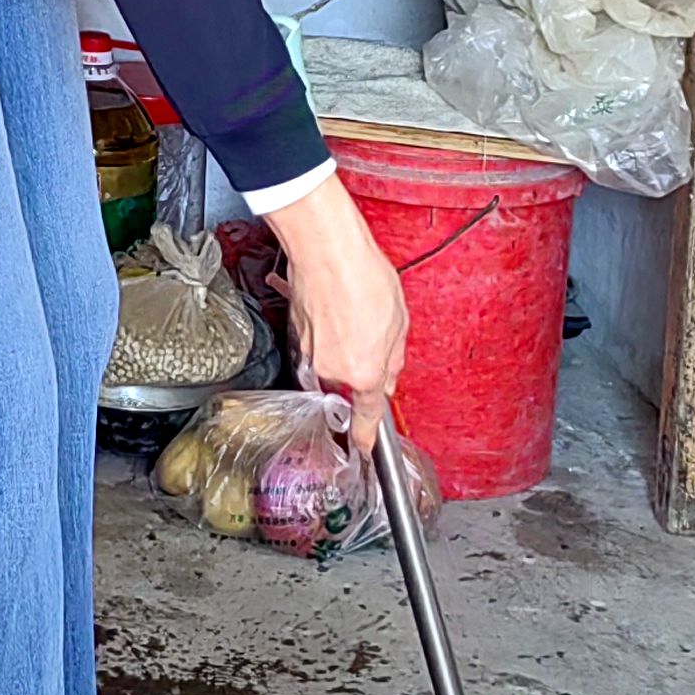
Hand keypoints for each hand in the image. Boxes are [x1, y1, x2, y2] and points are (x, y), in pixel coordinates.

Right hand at [264, 170, 407, 439]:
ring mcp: (309, 350)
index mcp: (364, 373)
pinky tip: (335, 302)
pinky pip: (316, 338)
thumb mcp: (399, 321)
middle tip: (373, 328)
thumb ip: (393, 358)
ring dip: (342, 339)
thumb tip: (387, 375)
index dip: (365, 436)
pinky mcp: (294, 330)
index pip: (366, 415)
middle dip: (361, 361)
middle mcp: (332, 369)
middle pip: (349, 379)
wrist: (326, 248)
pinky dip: (326, 325)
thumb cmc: (363, 277)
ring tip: (354, 307)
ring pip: (331, 358)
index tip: (363, 447)